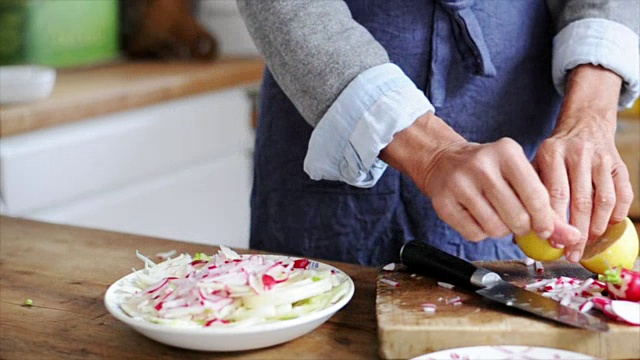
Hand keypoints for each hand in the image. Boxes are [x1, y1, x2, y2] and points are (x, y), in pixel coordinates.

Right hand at [380, 112, 579, 242]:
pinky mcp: (443, 201)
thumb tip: (571, 237)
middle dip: (523, 227)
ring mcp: (459, 182)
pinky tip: (476, 217)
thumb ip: (545, 205)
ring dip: (500, 231)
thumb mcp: (519, 175)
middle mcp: (482, 164)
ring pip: (495, 228)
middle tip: (518, 222)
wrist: (444, 161)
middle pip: (517, 217)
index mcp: (507, 152)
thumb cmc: (490, 171)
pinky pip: (474, 234)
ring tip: (495, 216)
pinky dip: (480, 233)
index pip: (536, 196)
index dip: (545, 220)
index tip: (546, 230)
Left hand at [534, 65, 633, 261]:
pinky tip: (605, 228)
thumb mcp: (536, 162)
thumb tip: (518, 228)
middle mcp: (578, 154)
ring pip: (603, 200)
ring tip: (586, 245)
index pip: (555, 193)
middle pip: (580, 201)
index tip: (551, 240)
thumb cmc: (554, 153)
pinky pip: (623, 195)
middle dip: (575, 232)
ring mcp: (602, 159)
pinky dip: (615, 215)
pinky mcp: (619, 165)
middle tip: (570, 252)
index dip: (554, 220)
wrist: (584, 124)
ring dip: (596, 227)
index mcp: (552, 153)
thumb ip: (528, 190)